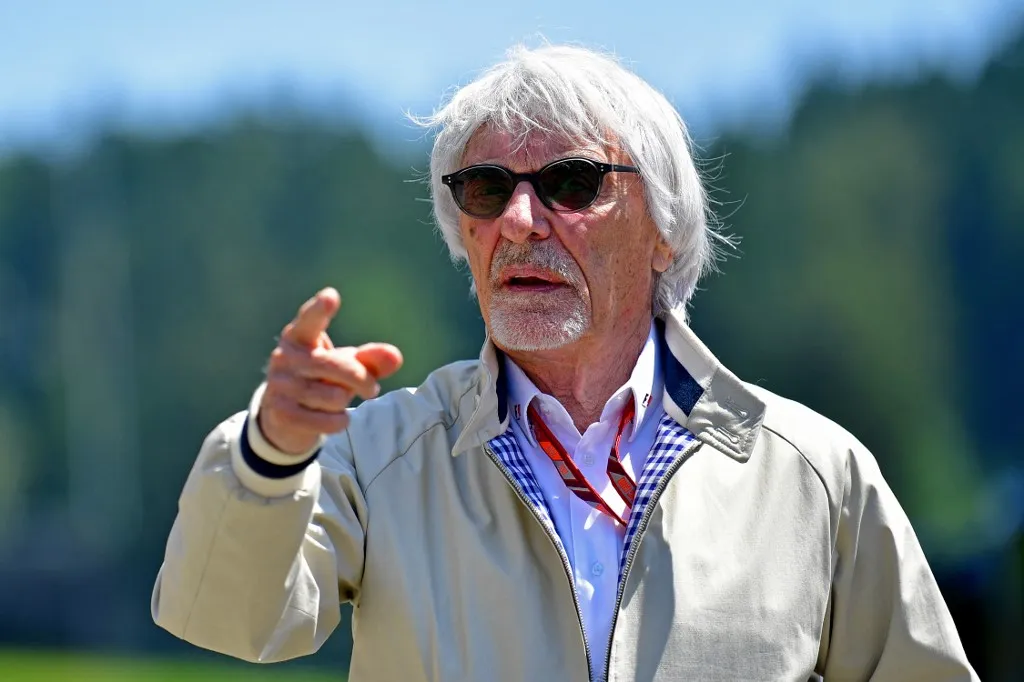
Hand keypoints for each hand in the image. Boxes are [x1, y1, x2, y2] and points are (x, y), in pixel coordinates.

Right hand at [258, 287, 403, 454]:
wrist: (286, 415)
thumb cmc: (322, 380)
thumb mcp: (347, 365)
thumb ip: (372, 359)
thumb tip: (395, 357)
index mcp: (299, 336)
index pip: (309, 320)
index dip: (319, 310)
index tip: (331, 296)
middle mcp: (284, 357)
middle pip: (331, 365)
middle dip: (360, 378)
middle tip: (372, 389)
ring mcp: (279, 385)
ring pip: (329, 395)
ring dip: (345, 401)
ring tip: (343, 401)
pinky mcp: (280, 412)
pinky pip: (322, 420)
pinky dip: (338, 422)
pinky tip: (340, 419)